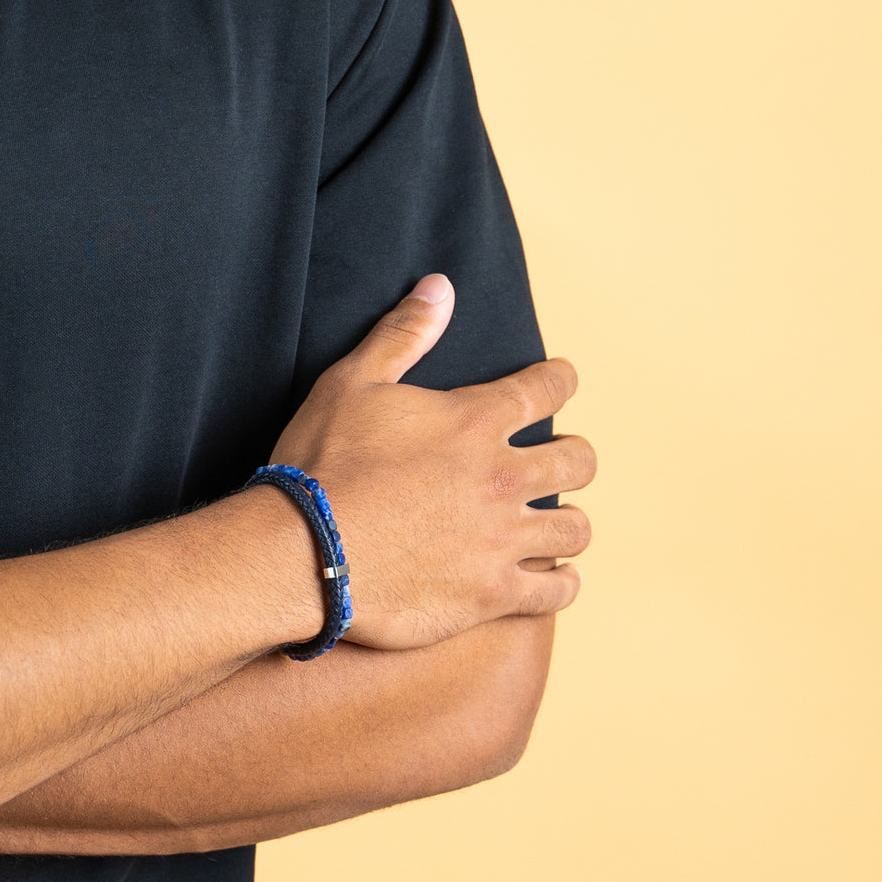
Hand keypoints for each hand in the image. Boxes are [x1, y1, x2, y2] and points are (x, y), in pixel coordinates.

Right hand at [270, 274, 594, 649]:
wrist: (302, 553)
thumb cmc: (320, 465)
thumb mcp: (351, 382)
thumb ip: (403, 334)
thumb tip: (440, 286)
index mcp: (476, 422)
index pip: (548, 388)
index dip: (560, 380)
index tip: (561, 381)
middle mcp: (502, 478)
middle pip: (579, 462)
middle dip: (575, 458)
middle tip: (560, 462)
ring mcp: (502, 540)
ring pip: (576, 530)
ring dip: (570, 524)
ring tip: (558, 526)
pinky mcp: (491, 594)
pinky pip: (556, 592)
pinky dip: (562, 584)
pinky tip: (557, 579)